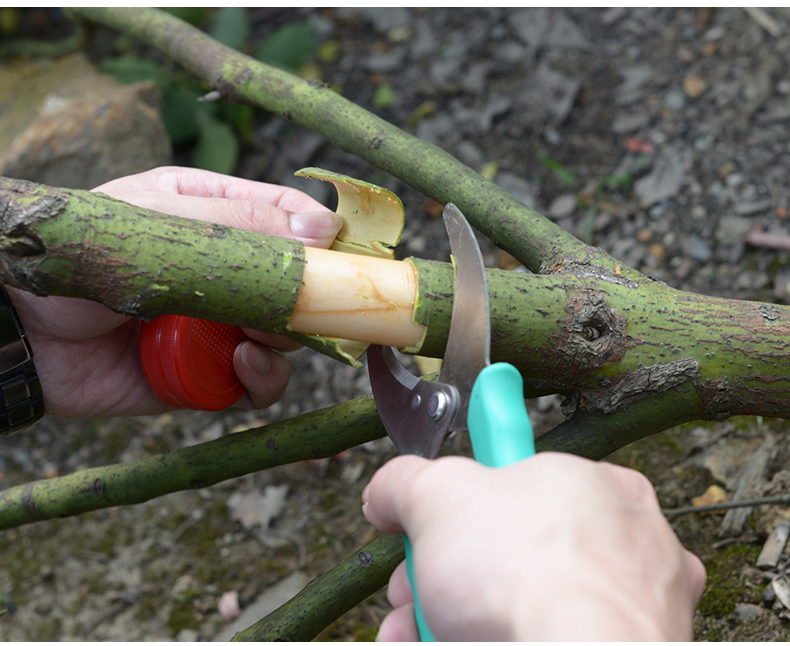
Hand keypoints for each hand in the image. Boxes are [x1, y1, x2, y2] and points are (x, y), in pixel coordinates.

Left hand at [9, 166, 341, 417]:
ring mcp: (215, 324)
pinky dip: (261, 379)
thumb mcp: (158, 222)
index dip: (322, 233)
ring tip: (253, 340)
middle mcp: (223, 270)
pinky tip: (241, 367)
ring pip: (286, 337)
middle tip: (296, 307)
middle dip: (305, 297)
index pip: (289, 214)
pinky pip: (256, 383)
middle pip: (298, 283)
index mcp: (212, 214)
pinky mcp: (203, 373)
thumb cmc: (78, 255)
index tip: (340, 254)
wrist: (15, 330)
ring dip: (284, 340)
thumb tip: (324, 227)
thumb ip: (241, 223)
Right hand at [362, 453, 704, 640]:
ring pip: (513, 605)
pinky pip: (533, 637)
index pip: (519, 477)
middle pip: (504, 551)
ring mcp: (619, 611)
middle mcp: (617, 547)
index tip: (439, 512)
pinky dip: (479, 642)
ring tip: (412, 631)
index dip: (463, 497)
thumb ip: (404, 481)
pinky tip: (436, 645)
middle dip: (438, 573)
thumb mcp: (436, 495)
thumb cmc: (531, 577)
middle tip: (410, 587)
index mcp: (593, 486)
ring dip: (443, 617)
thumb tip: (386, 492)